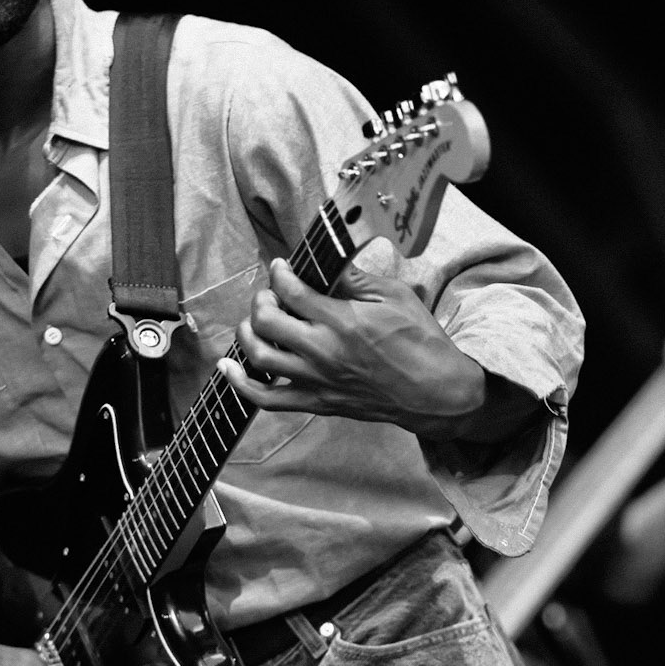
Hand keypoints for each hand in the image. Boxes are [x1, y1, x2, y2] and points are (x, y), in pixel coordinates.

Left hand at [217, 257, 487, 436]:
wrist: (435, 392)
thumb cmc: (420, 342)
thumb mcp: (394, 297)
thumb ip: (355, 279)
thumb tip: (328, 263)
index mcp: (342, 321)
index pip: (291, 290)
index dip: (280, 272)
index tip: (282, 266)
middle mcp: (322, 351)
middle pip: (265, 321)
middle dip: (261, 299)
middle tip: (272, 293)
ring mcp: (316, 380)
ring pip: (259, 356)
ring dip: (247, 333)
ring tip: (257, 321)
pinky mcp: (317, 403)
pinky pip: (267, 400)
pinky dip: (241, 384)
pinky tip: (229, 367)